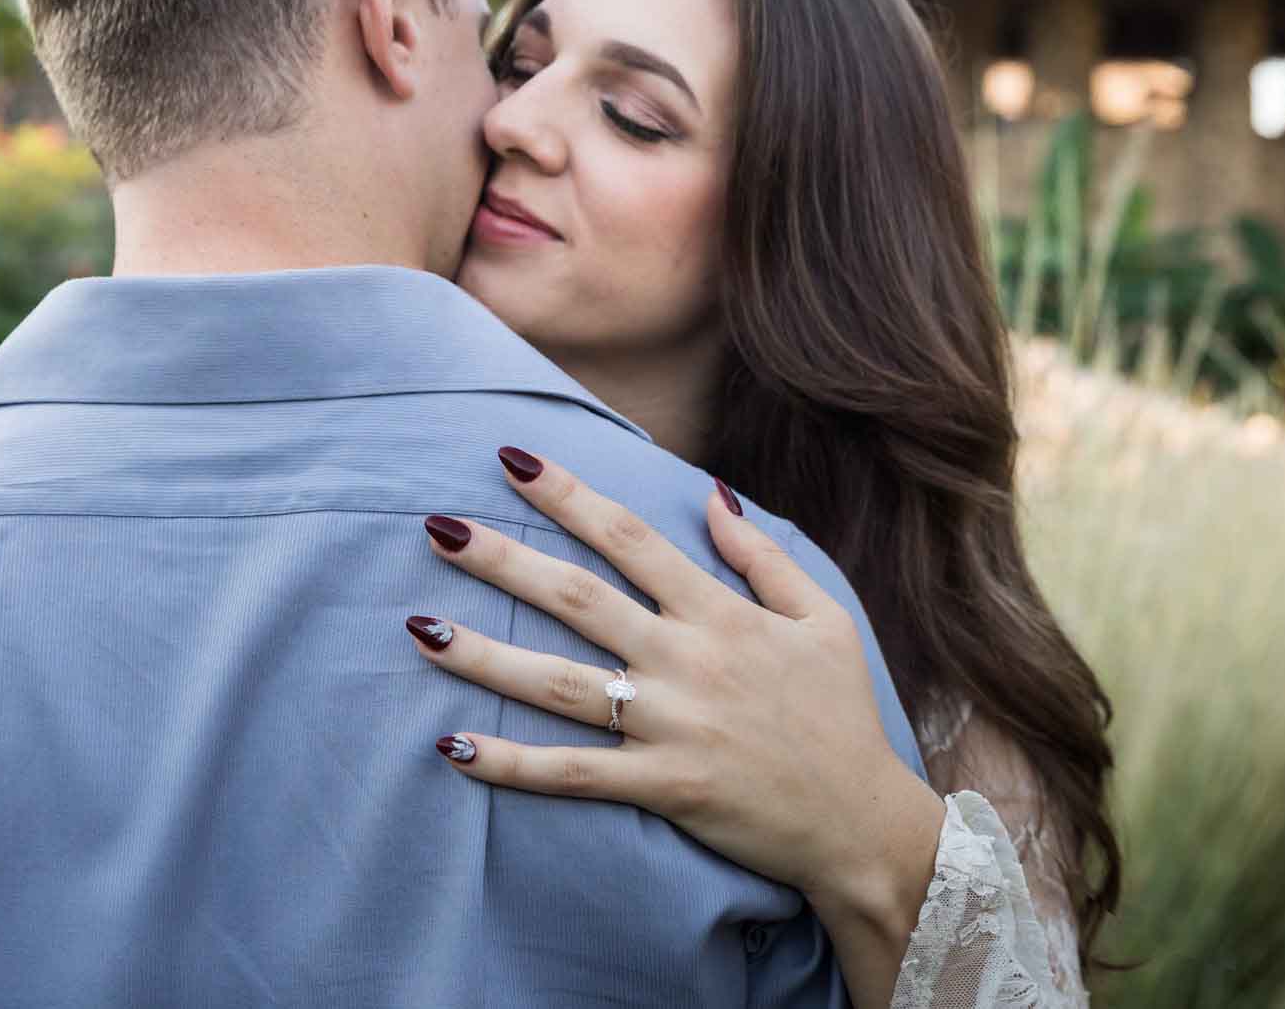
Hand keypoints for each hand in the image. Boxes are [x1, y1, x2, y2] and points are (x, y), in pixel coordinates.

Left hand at [410, 449, 941, 917]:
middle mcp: (686, 659)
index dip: (567, 495)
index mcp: (719, 612)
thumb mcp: (822, 618)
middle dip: (501, 559)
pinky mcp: (663, 787)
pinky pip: (574, 773)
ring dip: (486, 655)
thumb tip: (712, 494)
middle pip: (576, 596)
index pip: (629, 536)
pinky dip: (513, 764)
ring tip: (420, 628)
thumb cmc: (841, 717)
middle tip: (434, 527)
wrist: (864, 824)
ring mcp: (670, 725)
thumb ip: (762, 556)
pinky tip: (454, 747)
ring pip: (560, 683)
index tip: (512, 460)